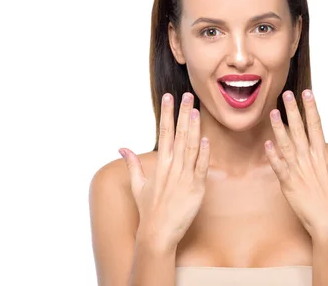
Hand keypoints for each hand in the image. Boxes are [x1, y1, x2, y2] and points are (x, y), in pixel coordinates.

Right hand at [118, 92, 209, 252]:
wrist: (157, 233)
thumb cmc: (149, 211)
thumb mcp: (138, 185)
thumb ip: (133, 164)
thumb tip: (122, 148)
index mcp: (160, 164)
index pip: (164, 132)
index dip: (167, 113)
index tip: (168, 97)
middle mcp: (171, 167)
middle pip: (178, 134)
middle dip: (182, 113)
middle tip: (186, 94)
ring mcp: (184, 177)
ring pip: (190, 147)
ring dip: (193, 127)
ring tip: (195, 109)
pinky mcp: (195, 188)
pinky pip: (200, 167)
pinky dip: (203, 153)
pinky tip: (205, 139)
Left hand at [264, 89, 327, 238]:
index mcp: (324, 157)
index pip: (316, 126)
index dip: (311, 108)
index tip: (307, 93)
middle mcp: (310, 161)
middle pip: (299, 130)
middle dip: (292, 111)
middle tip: (286, 94)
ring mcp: (298, 172)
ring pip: (286, 145)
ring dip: (279, 128)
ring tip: (273, 112)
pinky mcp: (288, 184)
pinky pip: (278, 167)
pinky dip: (272, 155)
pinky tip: (267, 143)